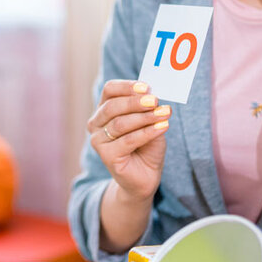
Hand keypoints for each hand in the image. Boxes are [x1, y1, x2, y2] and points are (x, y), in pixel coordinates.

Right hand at [87, 80, 170, 202]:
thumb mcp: (150, 122)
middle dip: (135, 102)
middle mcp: (96, 123)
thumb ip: (149, 109)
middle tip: (155, 100)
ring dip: (145, 117)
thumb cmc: (146, 146)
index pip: (109, 90)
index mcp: (104, 110)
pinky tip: (162, 128)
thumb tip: (153, 96)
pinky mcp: (106, 156)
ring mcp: (98, 140)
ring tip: (164, 114)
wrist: (145, 176)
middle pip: (112, 106)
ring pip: (120, 123)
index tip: (146, 86)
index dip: (127, 86)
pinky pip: (128, 140)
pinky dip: (147, 133)